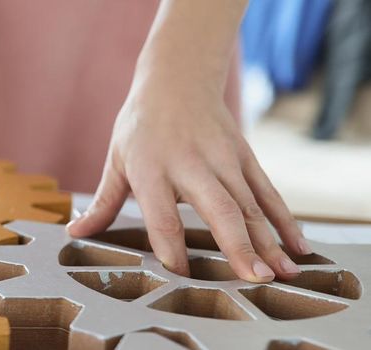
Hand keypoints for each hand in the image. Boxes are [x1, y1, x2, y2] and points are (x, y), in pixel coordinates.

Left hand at [66, 81, 309, 282]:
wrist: (177, 78)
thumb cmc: (140, 126)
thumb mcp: (116, 160)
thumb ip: (102, 203)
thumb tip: (75, 232)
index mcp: (151, 169)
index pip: (163, 216)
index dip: (172, 249)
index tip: (181, 277)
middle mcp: (191, 164)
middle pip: (218, 209)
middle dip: (237, 246)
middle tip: (252, 280)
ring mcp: (223, 159)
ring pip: (250, 205)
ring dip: (267, 241)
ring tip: (281, 276)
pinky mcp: (244, 155)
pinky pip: (268, 192)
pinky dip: (284, 220)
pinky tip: (296, 248)